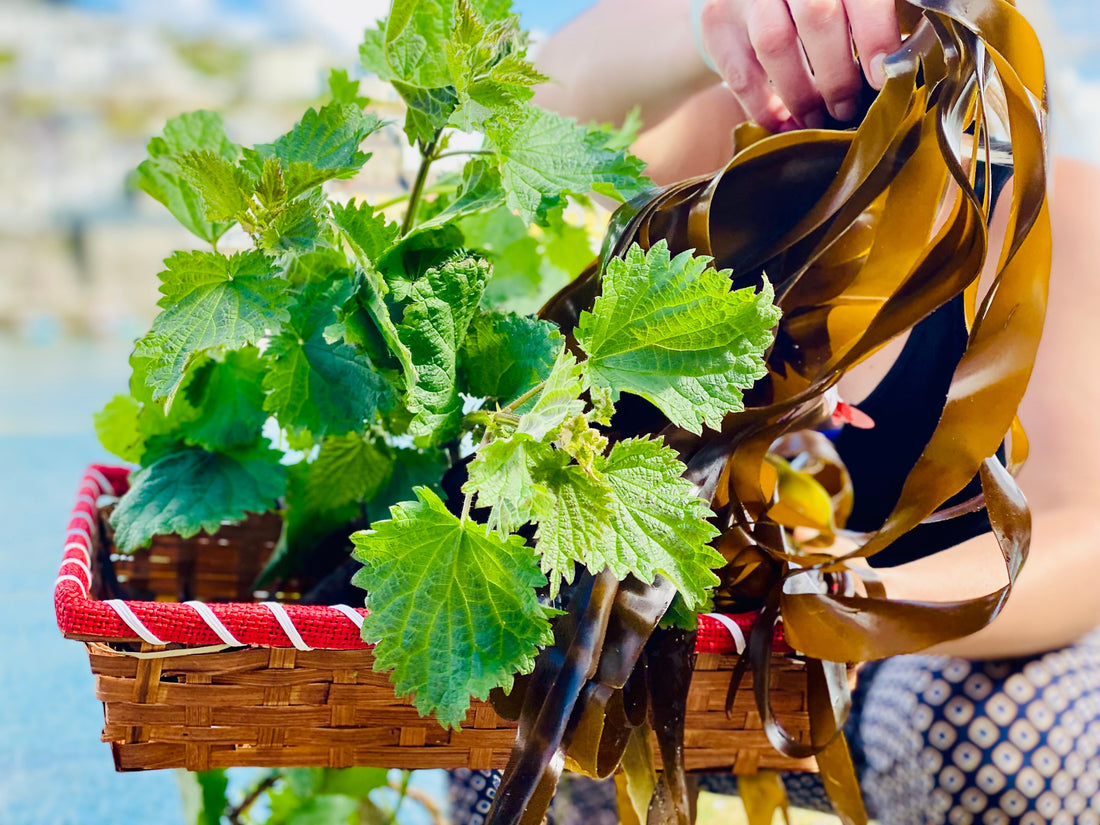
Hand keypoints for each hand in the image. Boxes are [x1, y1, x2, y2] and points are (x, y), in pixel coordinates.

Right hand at [698, 0, 901, 131]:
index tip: (882, 76)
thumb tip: (905, 65)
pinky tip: (783, 123)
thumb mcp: (846, 3)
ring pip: (774, 42)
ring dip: (801, 93)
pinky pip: (740, 72)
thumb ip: (873, 18)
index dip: (875, 33)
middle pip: (816, 14)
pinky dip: (764, 106)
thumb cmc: (818, 2)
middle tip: (846, 109)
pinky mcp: (716, 21)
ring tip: (816, 119)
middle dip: (837, 72)